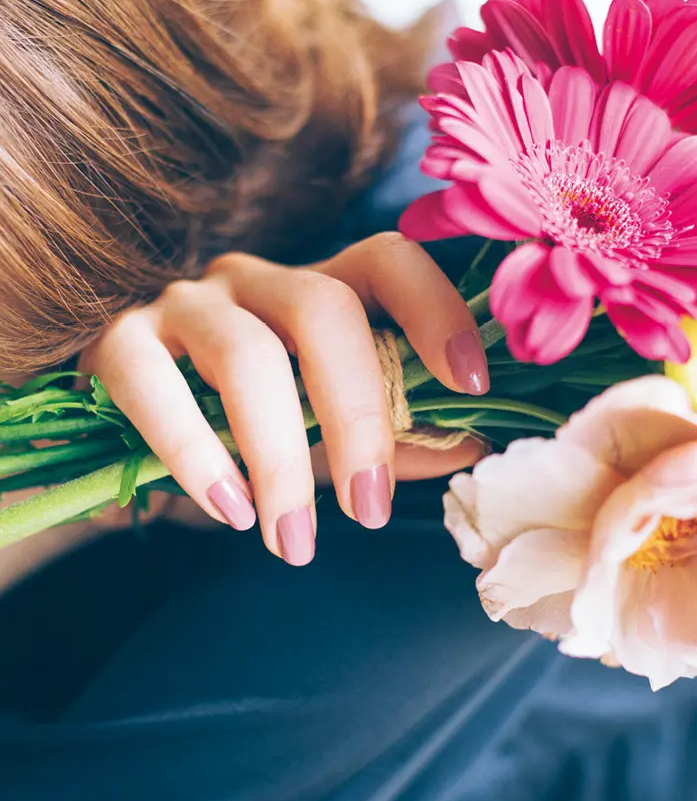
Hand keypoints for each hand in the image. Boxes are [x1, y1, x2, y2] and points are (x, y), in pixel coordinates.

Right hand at [80, 233, 489, 564]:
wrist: (130, 454)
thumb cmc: (245, 441)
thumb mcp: (327, 443)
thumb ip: (393, 440)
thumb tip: (475, 446)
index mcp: (318, 293)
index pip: (388, 261)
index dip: (436, 311)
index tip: (471, 384)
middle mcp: (255, 281)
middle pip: (323, 309)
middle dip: (357, 417)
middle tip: (370, 511)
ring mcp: (184, 304)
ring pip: (245, 353)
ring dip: (280, 456)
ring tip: (293, 539)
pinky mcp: (117, 341)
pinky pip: (153, 384)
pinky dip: (195, 453)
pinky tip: (229, 509)